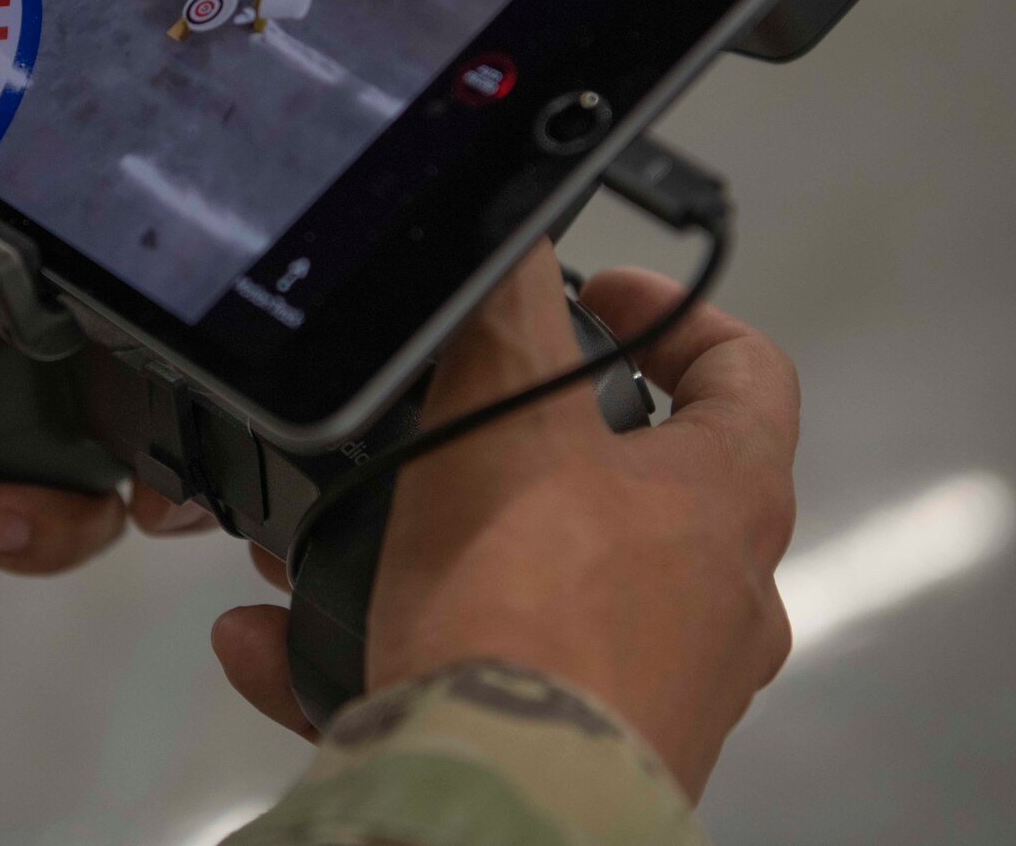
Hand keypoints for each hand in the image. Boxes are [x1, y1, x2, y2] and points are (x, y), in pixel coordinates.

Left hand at [0, 171, 210, 569]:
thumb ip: (53, 208)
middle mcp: (50, 331)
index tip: (246, 360)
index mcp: (44, 246)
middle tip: (206, 460)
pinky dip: (43, 531)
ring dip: (139, 495)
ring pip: (136, 469)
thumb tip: (158, 197)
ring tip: (122, 505)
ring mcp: (23, 422)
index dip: (211, 323)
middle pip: (172, 383)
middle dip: (203, 430)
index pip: (161, 285)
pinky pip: (60, 531)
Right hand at [212, 242, 798, 798]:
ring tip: (312, 546)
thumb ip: (506, 310)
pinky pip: (471, 681)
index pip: (747, 371)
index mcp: (725, 502)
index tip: (594, 297)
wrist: (498, 805)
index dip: (674, 314)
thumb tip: (511, 228)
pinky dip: (376, 655)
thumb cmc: (526, 607)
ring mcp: (650, 686)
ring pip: (531, 588)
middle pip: (630, 485)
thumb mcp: (502, 419)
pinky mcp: (578, 752)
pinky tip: (268, 647)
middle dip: (515, 444)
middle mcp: (712, 600)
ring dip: (424, 554)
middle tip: (441, 419)